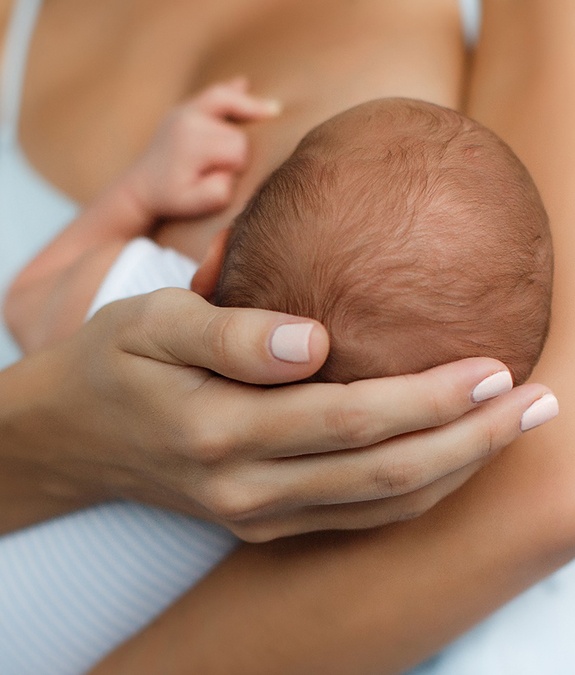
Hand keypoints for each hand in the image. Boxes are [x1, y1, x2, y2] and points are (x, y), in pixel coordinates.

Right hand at [2, 289, 556, 538]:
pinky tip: (451, 462)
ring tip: (511, 431)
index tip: (492, 369)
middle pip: (383, 476)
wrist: (74, 435)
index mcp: (220, 430)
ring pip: (379, 508)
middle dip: (468, 441)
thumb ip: (232, 333)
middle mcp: (245, 487)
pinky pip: (355, 518)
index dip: (427, 399)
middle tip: (535, 403)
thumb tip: (314, 341)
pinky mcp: (261, 522)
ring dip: (454, 471)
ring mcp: (255, 514)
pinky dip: (414, 495)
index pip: (350, 421)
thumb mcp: (154, 321)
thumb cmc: (114, 361)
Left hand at [122, 77, 280, 222]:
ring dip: (248, 110)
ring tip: (273, 110)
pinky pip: (212, 93)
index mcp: (193, 143)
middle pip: (237, 129)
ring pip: (229, 102)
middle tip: (220, 169)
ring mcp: (185, 110)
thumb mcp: (195, 205)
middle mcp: (188, 120)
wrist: (140, 189)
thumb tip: (231, 170)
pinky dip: (231, 90)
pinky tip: (244, 84)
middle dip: (238, 149)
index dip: (238, 166)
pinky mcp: (184, 109)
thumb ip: (218, 192)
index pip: (238, 149)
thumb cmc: (171, 199)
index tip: (223, 179)